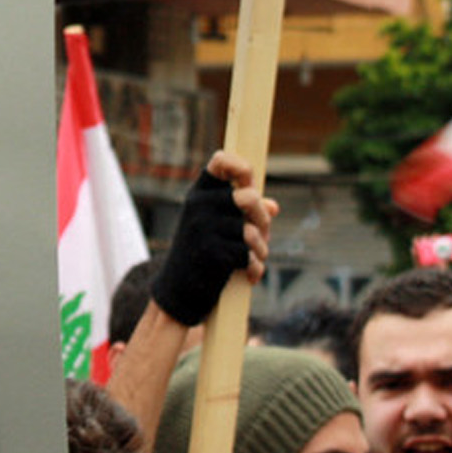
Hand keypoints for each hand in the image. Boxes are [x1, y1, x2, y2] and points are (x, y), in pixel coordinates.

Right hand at [151, 151, 275, 325]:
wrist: (177, 291)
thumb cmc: (201, 254)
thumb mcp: (215, 228)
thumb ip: (243, 214)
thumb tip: (274, 207)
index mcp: (199, 194)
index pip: (221, 160)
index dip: (242, 166)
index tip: (250, 182)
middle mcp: (198, 205)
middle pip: (249, 198)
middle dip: (262, 220)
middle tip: (261, 235)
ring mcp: (203, 228)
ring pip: (252, 232)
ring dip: (261, 249)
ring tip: (255, 258)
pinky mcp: (212, 253)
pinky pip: (249, 255)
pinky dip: (255, 268)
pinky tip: (250, 275)